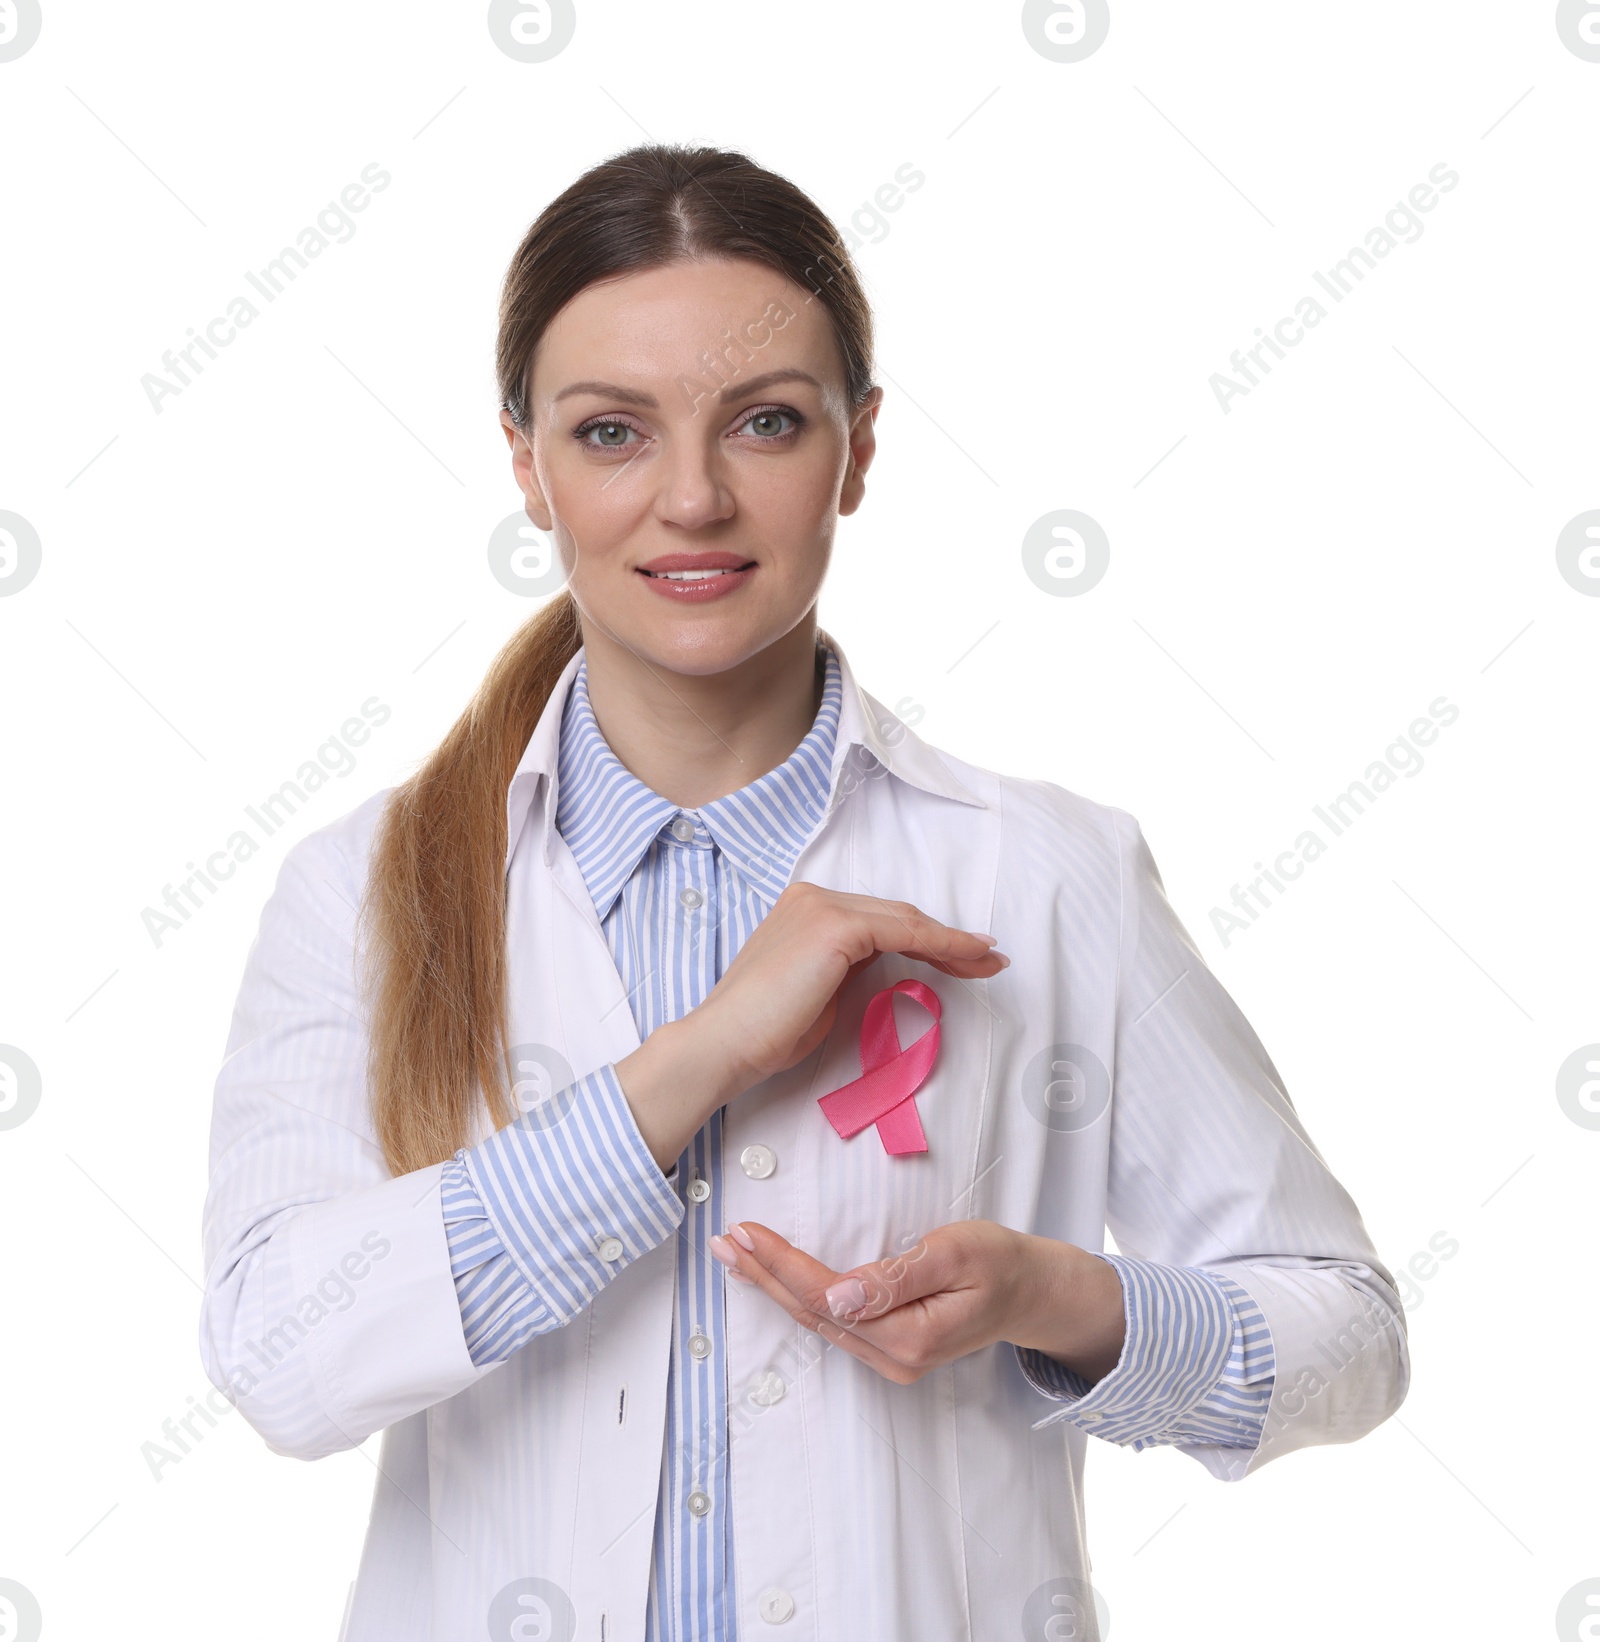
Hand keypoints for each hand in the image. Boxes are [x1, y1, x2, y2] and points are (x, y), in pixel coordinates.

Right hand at [615, 883, 1006, 1169]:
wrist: (726, 1043)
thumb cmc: (765, 1032)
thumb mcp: (816, 992)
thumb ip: (846, 969)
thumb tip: (884, 969)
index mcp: (805, 909)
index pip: (879, 919)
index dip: (926, 938)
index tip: (964, 958)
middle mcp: (814, 897)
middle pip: (898, 915)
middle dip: (947, 938)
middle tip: (988, 960)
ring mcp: (825, 907)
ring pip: (906, 920)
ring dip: (954, 941)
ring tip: (990, 962)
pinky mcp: (836, 926)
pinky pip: (906, 932)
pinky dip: (944, 943)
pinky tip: (970, 957)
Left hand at [707, 1220, 1126, 1385]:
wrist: (1032, 1293)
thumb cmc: (1000, 1262)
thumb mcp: (956, 1253)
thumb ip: (896, 1277)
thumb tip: (838, 1296)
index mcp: (908, 1334)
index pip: (826, 1296)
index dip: (781, 1264)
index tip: (746, 1232)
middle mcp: (893, 1357)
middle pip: (812, 1312)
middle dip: (763, 1275)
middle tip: (724, 1240)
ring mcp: (890, 1359)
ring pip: (817, 1320)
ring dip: (773, 1286)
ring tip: (735, 1254)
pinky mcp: (889, 1348)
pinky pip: (832, 1322)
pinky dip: (798, 1295)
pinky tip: (774, 1277)